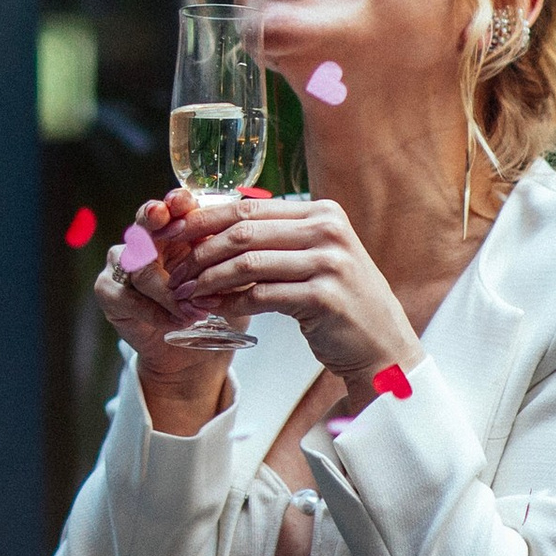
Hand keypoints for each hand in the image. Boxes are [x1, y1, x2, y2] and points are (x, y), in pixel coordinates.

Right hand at [94, 190, 233, 433]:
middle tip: (160, 216)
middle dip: (151, 218)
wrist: (194, 355)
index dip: (174, 202)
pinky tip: (175, 321)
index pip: (171, 207)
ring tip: (196, 310)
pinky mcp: (110, 293)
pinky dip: (154, 310)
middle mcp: (145, 242)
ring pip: (138, 266)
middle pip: (143, 223)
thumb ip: (233, 260)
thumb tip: (250, 242)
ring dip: (168, 289)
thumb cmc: (213, 309)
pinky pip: (126, 295)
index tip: (184, 201)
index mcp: (176, 232)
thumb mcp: (231, 282)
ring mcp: (123, 265)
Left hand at [164, 191, 421, 385]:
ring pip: (247, 263)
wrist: (383, 349)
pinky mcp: (325, 298)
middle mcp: (328, 231)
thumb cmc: (338, 302)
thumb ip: (272, 239)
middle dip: (200, 252)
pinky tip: (212, 310)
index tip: (172, 235)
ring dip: (209, 280)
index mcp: (322, 212)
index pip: (247, 206)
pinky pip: (261, 296)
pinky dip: (229, 303)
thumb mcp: (312, 258)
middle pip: (243, 231)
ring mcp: (330, 263)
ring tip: (187, 293)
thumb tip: (206, 229)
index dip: (203, 220)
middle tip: (175, 271)